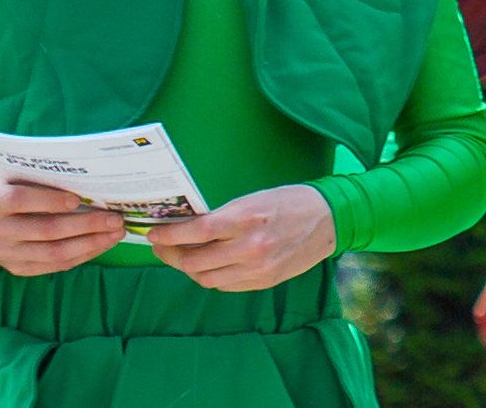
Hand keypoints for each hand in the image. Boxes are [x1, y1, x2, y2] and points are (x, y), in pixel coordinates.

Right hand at [0, 175, 126, 277]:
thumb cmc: (5, 189)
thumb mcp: (13, 174)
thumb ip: (39, 175)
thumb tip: (85, 175)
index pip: (20, 200)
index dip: (49, 200)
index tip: (78, 198)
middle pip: (45, 230)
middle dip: (85, 225)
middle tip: (114, 218)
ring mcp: (6, 253)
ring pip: (53, 253)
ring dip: (89, 244)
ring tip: (115, 233)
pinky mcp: (17, 268)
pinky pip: (54, 266)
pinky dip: (81, 256)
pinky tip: (101, 245)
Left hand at [149, 182, 341, 294]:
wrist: (332, 220)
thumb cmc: (291, 201)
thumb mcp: (254, 199)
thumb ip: (223, 216)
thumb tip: (186, 228)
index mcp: (248, 218)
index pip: (197, 231)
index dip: (169, 235)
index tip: (153, 233)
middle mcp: (250, 247)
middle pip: (194, 260)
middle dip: (170, 254)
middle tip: (161, 246)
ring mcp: (257, 269)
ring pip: (205, 277)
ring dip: (187, 268)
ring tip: (181, 256)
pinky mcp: (263, 282)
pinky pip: (224, 284)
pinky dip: (210, 275)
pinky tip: (207, 264)